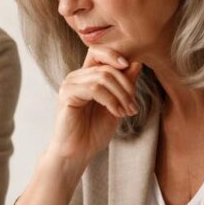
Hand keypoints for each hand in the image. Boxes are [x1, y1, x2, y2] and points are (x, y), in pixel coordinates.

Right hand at [48, 47, 142, 162]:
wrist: (79, 152)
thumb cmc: (94, 131)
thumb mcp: (116, 105)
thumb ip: (124, 85)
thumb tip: (136, 63)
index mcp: (86, 76)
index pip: (99, 52)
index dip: (115, 54)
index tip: (131, 67)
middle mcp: (76, 77)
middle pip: (106, 66)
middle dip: (126, 86)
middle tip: (133, 106)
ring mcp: (70, 85)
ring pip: (103, 76)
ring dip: (121, 95)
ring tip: (126, 112)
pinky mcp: (67, 95)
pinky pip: (94, 88)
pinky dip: (110, 100)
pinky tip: (115, 113)